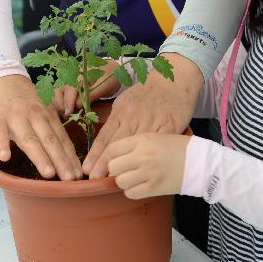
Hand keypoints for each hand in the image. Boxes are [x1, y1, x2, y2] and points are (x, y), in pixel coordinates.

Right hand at [0, 74, 81, 179]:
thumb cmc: (23, 100)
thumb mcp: (42, 109)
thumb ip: (52, 128)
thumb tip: (68, 154)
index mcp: (48, 115)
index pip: (62, 139)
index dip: (70, 157)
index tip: (78, 175)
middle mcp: (34, 116)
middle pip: (50, 140)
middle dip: (61, 160)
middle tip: (70, 179)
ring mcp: (15, 117)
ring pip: (28, 139)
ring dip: (39, 156)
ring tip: (48, 173)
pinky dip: (2, 144)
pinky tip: (5, 157)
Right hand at [51, 60, 120, 117]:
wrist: (114, 69)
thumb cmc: (111, 77)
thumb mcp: (105, 87)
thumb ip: (92, 95)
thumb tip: (77, 105)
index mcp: (81, 74)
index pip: (70, 88)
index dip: (68, 101)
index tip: (68, 112)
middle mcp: (73, 75)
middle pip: (60, 89)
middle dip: (60, 103)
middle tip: (65, 116)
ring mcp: (71, 79)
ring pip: (58, 91)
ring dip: (59, 103)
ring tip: (64, 114)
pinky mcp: (72, 85)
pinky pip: (62, 93)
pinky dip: (61, 102)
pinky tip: (64, 111)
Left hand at [82, 53, 202, 178]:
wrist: (174, 80)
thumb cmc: (148, 91)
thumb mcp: (126, 100)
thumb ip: (115, 118)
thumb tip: (104, 137)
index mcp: (122, 111)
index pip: (105, 136)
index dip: (96, 154)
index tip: (88, 169)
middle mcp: (134, 117)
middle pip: (117, 145)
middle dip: (105, 164)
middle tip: (95, 178)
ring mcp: (152, 122)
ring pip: (136, 148)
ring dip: (125, 166)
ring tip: (114, 181)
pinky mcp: (169, 127)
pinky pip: (157, 146)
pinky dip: (150, 159)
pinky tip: (143, 171)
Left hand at [106, 133, 189, 198]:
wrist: (201, 162)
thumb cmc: (179, 147)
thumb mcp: (156, 136)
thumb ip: (136, 143)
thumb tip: (116, 154)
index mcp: (143, 139)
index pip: (112, 149)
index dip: (106, 158)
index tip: (107, 163)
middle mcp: (143, 155)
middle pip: (113, 166)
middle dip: (115, 170)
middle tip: (123, 171)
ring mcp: (148, 173)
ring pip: (120, 182)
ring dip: (124, 182)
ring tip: (133, 179)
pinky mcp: (154, 188)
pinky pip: (131, 193)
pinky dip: (132, 191)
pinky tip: (140, 186)